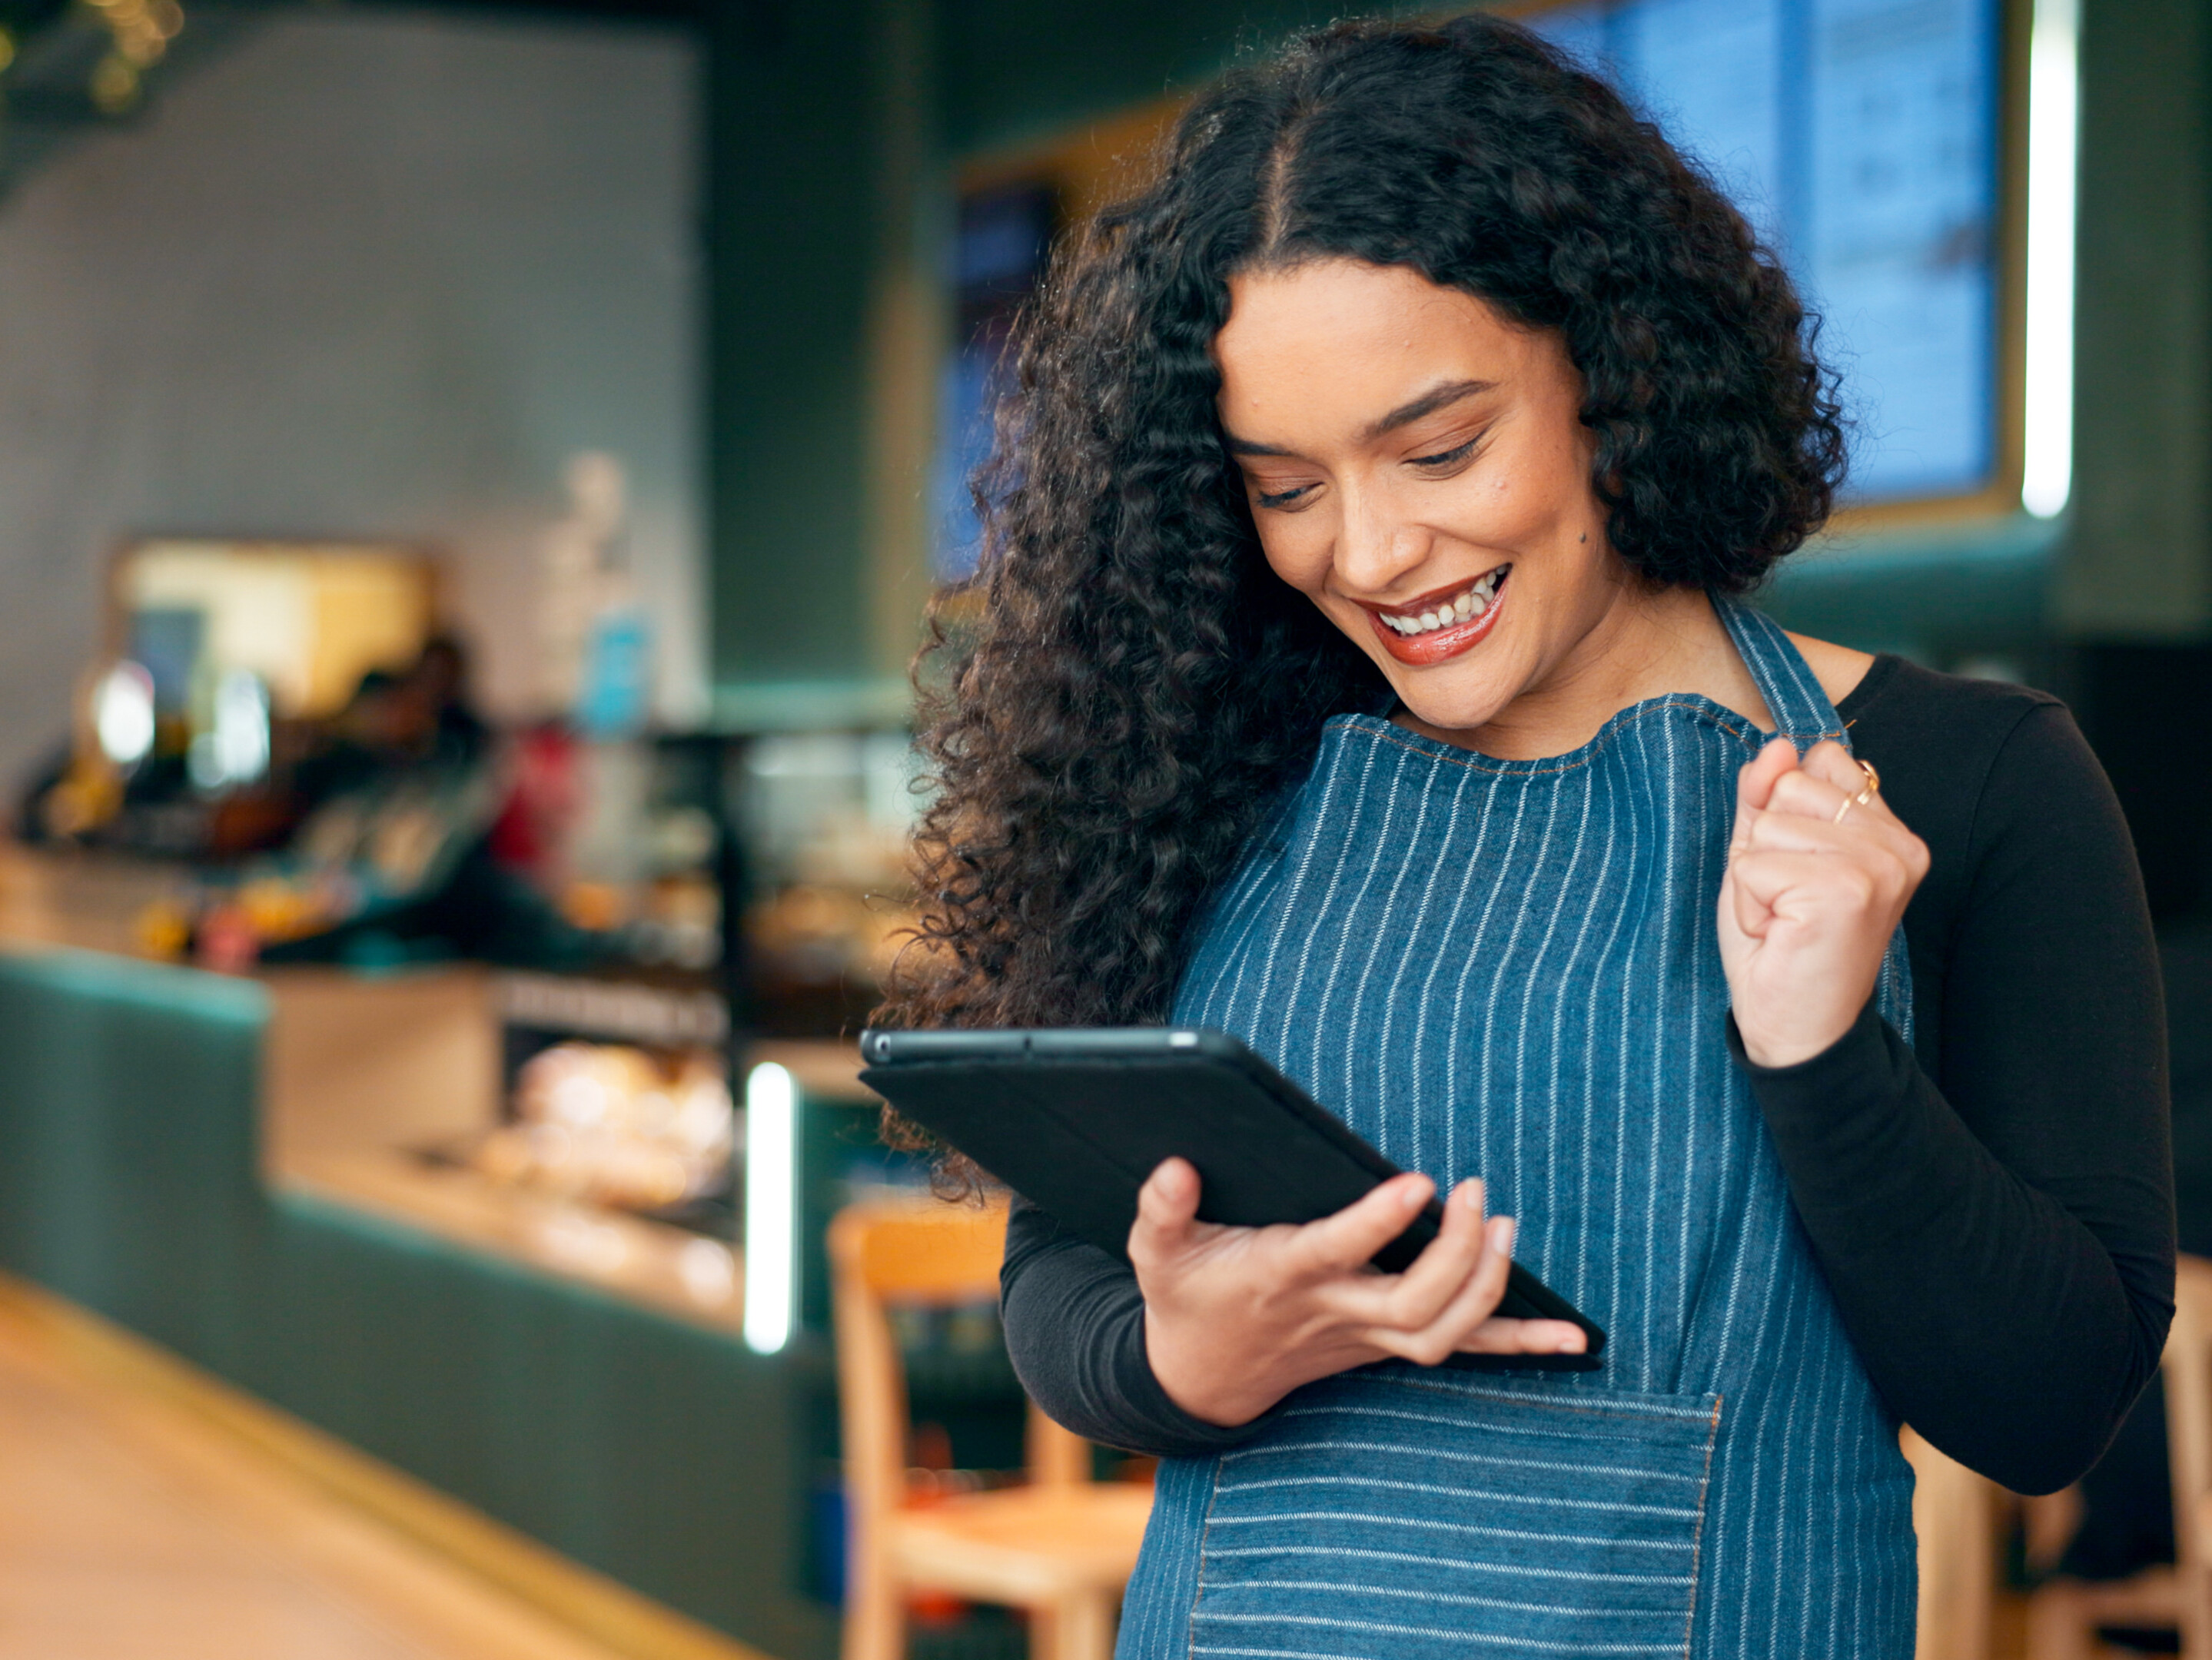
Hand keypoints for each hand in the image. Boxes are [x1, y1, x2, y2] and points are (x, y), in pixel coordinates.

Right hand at [1130, 1156, 1587, 1427]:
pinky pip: (1465, 1349)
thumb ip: (1161, 1211)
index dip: (1377, 1223)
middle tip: (1475, 1191)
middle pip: (1414, 1302)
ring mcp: (1366, 1335)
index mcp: (1281, 1276)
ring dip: (1488, 1283)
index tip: (1418, 1182)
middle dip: (1457, 1253)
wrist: (1202, 1378)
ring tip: (1504, 1223)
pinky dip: (1520, 1341)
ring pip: (1444, 1331)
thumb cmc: (1186, 1298)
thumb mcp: (1156, 1253)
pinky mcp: (1387, 1342)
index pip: (1336, 1252)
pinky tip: (1572, 1335)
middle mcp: (1334, 1312)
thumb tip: (1174, 1167)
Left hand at [1718, 738, 1928, 1068]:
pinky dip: (1751, 903)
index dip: (1784, 813)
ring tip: (1784, 920)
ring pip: (1768, 825)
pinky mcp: (1846, 891)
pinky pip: (1754, 864)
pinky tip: (1780, 934)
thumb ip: (1766, 799)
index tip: (1800, 872)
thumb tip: (1775, 747)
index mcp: (1892, 831)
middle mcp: (1900, 844)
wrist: (1798, 1030)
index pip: (1821, 760)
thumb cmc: (1781, 946)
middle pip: (1790, 787)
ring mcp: (1879, 866)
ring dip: (1755, 879)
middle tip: (1787, 904)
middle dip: (1765, 848)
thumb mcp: (1765, 857)